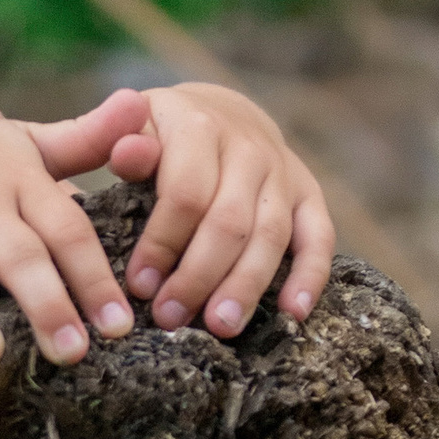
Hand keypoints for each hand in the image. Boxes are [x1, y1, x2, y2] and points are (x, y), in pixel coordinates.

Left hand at [108, 83, 332, 335]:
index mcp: (199, 128)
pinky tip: (293, 313)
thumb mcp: (128, 128)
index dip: (162, 243)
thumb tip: (125, 155)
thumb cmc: (156, 133)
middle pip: (229, 222)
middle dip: (199, 276)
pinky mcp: (309, 194)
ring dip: (246, 285)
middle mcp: (248, 148)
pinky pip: (319, 237)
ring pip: (271, 235)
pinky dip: (310, 276)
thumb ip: (119, 142)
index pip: (185, 194)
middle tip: (171, 318)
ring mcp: (283, 172)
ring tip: (221, 327)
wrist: (215, 111)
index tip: (139, 286)